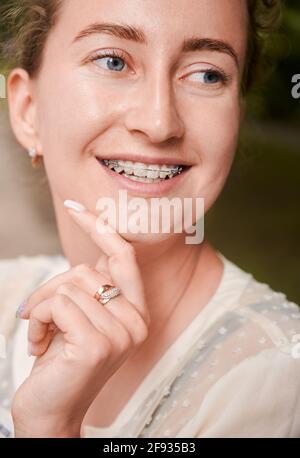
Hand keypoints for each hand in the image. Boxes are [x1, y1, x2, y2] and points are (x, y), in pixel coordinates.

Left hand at [12, 205, 149, 436]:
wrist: (52, 410)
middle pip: (85, 270)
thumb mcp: (82, 317)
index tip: (75, 207)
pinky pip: (58, 304)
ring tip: (40, 334)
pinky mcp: (98, 344)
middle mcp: (136, 321)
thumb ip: (92, 287)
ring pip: (68, 286)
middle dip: (50, 288)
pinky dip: (37, 320)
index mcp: (135, 312)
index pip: (123, 257)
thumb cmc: (64, 360)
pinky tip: (37, 345)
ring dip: (41, 308)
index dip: (100, 229)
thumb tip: (90, 251)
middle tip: (35, 315)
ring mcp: (121, 333)